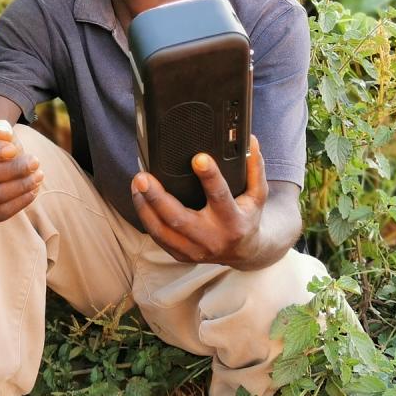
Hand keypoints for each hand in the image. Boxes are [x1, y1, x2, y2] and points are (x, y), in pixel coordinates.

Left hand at [130, 135, 268, 268]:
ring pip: (162, 230)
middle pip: (179, 218)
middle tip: (143, 177)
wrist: (244, 253)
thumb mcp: (257, 194)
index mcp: (233, 221)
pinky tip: (139, 198)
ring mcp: (194, 250)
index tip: (198, 158)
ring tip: (137, 184)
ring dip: (145, 206)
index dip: (209, 177)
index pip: (220, 196)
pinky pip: (157, 237)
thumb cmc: (247, 217)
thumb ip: (255, 168)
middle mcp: (212, 238)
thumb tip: (251, 140)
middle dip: (158, 197)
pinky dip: (145, 217)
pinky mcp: (181, 254)